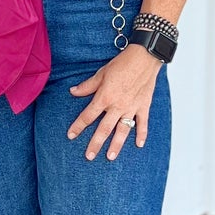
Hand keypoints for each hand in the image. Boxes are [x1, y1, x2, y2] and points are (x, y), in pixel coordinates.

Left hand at [67, 44, 161, 159]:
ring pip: (122, 130)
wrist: (144, 57)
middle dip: (95, 144)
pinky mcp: (144, 106)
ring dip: (116, 145)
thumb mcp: (101, 73)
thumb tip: (73, 92)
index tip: (71, 135)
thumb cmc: (122, 63)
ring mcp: (132, 108)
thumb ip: (87, 86)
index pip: (88, 116)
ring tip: (110, 157)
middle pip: (104, 129)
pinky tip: (139, 145)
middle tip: (89, 156)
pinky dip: (142, 134)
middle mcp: (117, 106)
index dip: (78, 126)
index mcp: (104, 97)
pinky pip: (143, 124)